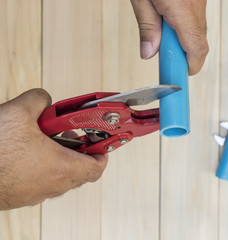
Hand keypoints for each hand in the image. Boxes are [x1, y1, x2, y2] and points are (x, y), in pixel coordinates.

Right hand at [0, 89, 107, 209]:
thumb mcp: (19, 111)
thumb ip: (40, 99)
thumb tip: (44, 99)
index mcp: (63, 168)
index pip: (97, 167)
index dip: (102, 153)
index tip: (99, 143)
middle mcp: (53, 185)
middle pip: (79, 172)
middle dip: (79, 152)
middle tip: (70, 136)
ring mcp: (36, 194)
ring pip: (59, 178)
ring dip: (60, 160)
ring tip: (45, 141)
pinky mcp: (20, 197)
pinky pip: (40, 183)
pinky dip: (42, 169)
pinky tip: (25, 153)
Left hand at [130, 0, 208, 74]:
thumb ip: (147, 26)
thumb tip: (148, 51)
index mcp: (184, 9)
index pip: (196, 51)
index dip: (187, 68)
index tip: (174, 77)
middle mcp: (198, 6)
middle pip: (198, 45)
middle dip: (180, 54)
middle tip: (162, 53)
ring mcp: (201, 1)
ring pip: (197, 32)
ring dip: (181, 38)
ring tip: (160, 28)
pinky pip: (195, 20)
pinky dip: (183, 26)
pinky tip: (167, 17)